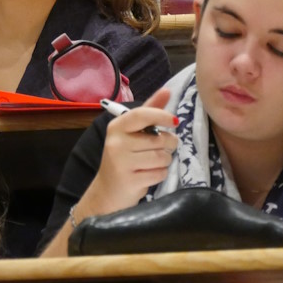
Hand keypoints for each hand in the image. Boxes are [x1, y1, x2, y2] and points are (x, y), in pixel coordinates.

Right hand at [76, 88, 177, 218]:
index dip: (161, 115)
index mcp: (117, 127)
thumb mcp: (133, 133)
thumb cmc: (124, 158)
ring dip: (163, 162)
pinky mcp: (129, 180)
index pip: (141, 114)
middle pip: (159, 139)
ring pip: (162, 157)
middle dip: (167, 146)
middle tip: (157, 150)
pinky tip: (147, 175)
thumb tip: (167, 90)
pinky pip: (159, 173)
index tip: (175, 121)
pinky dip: (159, 175)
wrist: (107, 191)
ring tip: (150, 164)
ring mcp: (121, 162)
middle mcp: (116, 142)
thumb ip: (150, 112)